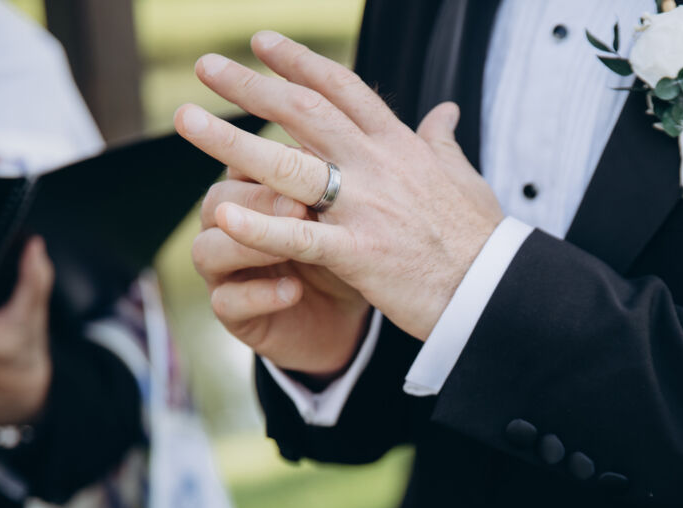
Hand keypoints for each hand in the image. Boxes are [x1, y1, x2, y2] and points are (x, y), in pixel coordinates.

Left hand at [175, 31, 505, 341]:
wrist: (496, 289)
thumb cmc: (484, 239)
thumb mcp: (465, 178)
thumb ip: (443, 143)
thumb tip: (444, 112)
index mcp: (401, 146)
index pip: (343, 89)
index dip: (299, 62)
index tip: (262, 43)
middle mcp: (379, 166)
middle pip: (304, 111)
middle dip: (251, 85)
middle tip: (206, 66)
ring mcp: (367, 208)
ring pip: (288, 163)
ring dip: (231, 140)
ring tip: (186, 119)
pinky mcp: (360, 254)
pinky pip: (300, 235)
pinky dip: (260, 225)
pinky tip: (223, 212)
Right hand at [195, 172, 371, 375]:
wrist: (346, 318)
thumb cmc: (341, 255)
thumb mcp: (338, 219)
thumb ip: (324, 189)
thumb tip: (325, 148)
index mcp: (249, 196)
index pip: (238, 164)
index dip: (262, 161)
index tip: (306, 163)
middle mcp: (226, 230)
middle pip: (217, 202)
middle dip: (255, 202)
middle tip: (298, 206)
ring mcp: (223, 274)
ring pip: (207, 251)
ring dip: (247, 248)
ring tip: (287, 249)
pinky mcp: (232, 315)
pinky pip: (227, 303)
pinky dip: (260, 296)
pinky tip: (293, 290)